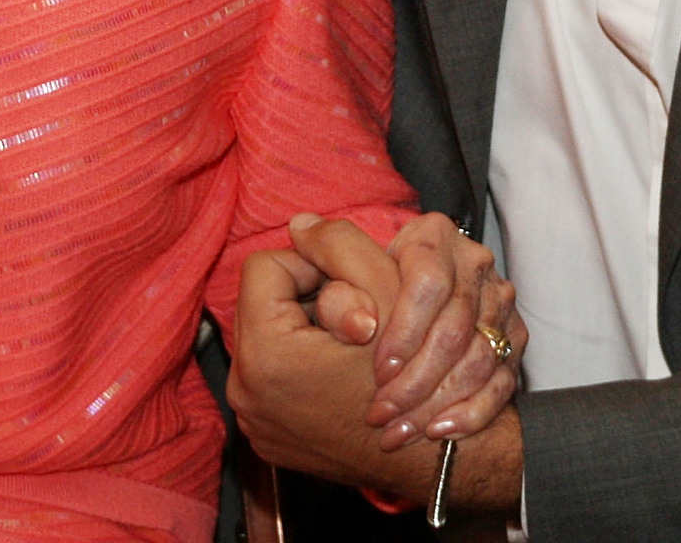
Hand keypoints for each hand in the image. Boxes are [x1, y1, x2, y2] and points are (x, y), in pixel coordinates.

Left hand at [229, 243, 521, 511]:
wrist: (434, 456)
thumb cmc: (414, 371)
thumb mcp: (384, 290)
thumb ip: (341, 245)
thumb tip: (299, 224)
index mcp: (264, 355)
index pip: (264, 267)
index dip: (311, 265)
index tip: (348, 284)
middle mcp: (246, 395)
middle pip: (264, 306)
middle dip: (309, 298)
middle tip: (355, 312)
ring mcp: (256, 424)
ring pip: (271, 340)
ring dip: (307, 330)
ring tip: (351, 343)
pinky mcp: (269, 441)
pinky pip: (274, 379)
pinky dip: (304, 365)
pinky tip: (341, 372)